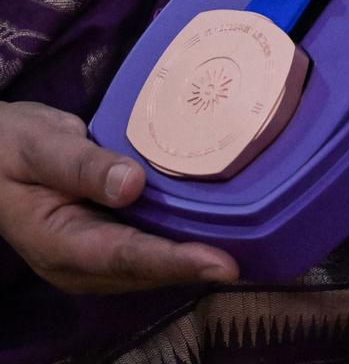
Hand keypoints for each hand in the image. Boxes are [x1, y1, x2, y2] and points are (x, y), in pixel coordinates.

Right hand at [0, 101, 238, 293]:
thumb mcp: (37, 146)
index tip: (221, 263)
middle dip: (198, 265)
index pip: (124, 256)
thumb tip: (131, 184)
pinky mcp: (109, 242)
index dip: (175, 261)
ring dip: (197, 257)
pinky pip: (152, 248)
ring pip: (154, 266)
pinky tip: (224, 228)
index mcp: (56, 243)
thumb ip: (81, 166)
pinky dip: (184, 242)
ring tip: (252, 246)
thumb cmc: (11, 145)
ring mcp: (95, 258)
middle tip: (256, 254)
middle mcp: (79, 263)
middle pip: (148, 270)